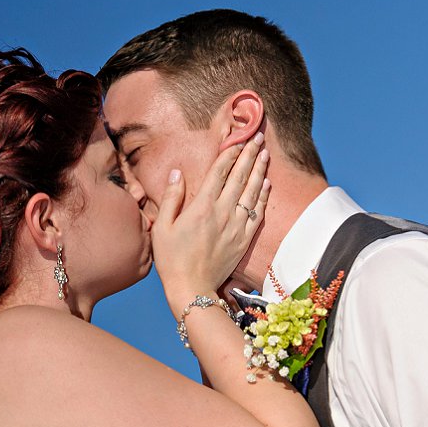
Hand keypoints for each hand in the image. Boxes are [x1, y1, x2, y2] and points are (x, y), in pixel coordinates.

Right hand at [152, 136, 269, 314]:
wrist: (191, 288)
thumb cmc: (171, 259)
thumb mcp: (161, 228)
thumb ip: (171, 198)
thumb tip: (177, 173)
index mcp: (201, 207)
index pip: (219, 173)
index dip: (229, 154)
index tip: (236, 140)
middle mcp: (222, 212)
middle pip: (239, 177)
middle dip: (249, 155)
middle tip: (257, 138)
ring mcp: (236, 226)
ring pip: (252, 191)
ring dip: (259, 170)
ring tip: (265, 154)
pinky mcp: (243, 239)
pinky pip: (258, 213)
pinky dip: (263, 196)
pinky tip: (267, 184)